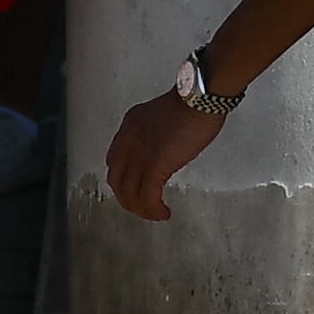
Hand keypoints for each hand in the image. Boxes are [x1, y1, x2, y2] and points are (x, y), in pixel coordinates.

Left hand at [105, 83, 217, 222]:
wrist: (199, 99)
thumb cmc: (192, 103)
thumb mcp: (162, 115)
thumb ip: (156, 134)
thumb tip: (164, 152)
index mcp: (129, 127)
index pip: (115, 161)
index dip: (122, 180)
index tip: (135, 188)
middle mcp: (128, 141)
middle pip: (116, 181)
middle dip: (127, 199)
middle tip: (142, 208)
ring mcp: (139, 155)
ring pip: (129, 193)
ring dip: (141, 209)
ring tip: (155, 214)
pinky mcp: (154, 166)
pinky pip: (147, 197)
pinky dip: (153, 210)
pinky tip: (163, 213)